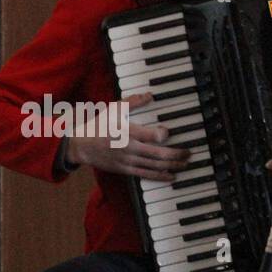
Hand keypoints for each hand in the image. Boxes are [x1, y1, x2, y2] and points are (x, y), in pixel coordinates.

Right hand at [66, 92, 191, 181]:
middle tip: (189, 152)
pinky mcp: (126, 170)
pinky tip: (171, 176)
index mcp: (128, 131)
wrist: (82, 146)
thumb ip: (133, 102)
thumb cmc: (98, 126)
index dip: (164, 134)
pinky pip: (146, 175)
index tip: (168, 131)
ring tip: (185, 164)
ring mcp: (128, 161)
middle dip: (177, 154)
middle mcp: (130, 148)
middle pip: (159, 154)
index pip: (152, 136)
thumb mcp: (113, 109)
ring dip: (173, 166)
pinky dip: (161, 176)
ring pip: (155, 166)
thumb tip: (149, 95)